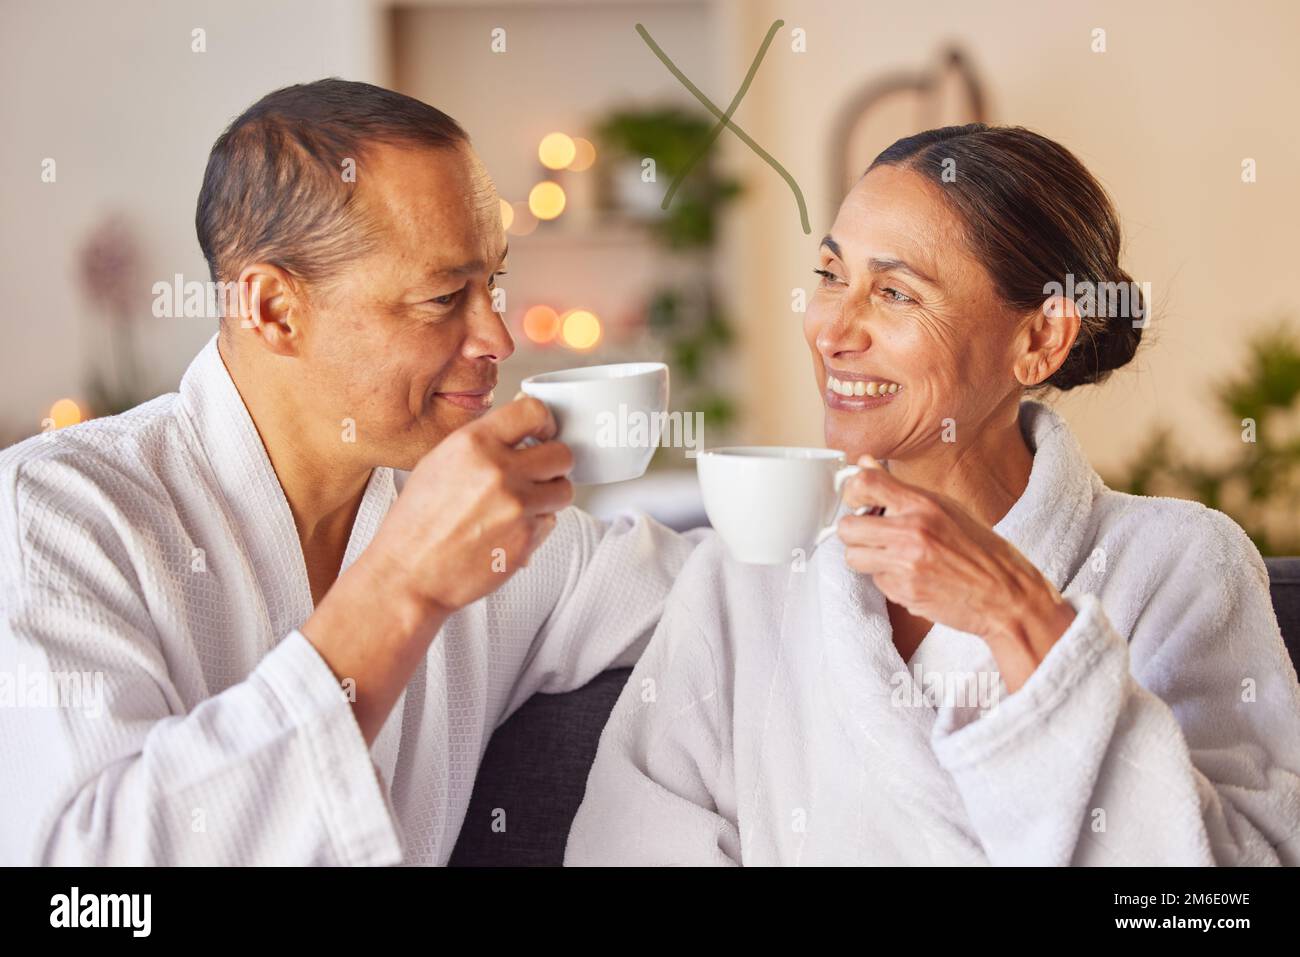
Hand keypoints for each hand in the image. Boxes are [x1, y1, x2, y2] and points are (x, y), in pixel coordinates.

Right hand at [366, 395, 573, 614]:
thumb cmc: (417, 523)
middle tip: (540, 472)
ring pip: (564, 490)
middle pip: (561, 453)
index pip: (534, 411)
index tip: (545, 432)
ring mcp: (517, 506)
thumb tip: (518, 432)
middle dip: (554, 463)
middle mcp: (499, 470)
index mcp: (474, 444)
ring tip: (523, 504)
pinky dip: (537, 525)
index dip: (545, 422)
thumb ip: (481, 444)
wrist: (409, 573)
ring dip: (550, 496)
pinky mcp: (527, 538)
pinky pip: (551, 521)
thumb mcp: (439, 462)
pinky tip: (509, 529)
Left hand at [837, 456, 1075, 689]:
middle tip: (871, 535)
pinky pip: (875, 581)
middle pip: (847, 527)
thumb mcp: (946, 507)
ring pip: (853, 557)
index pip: (864, 483)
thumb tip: (863, 464)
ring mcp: (906, 564)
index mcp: (924, 504)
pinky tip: (912, 577)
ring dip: (866, 558)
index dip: (851, 491)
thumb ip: (902, 488)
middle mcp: (912, 532)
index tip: (856, 499)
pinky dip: (888, 580)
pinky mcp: (904, 592)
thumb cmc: (981, 551)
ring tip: (892, 557)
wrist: (1007, 595)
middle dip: (854, 533)